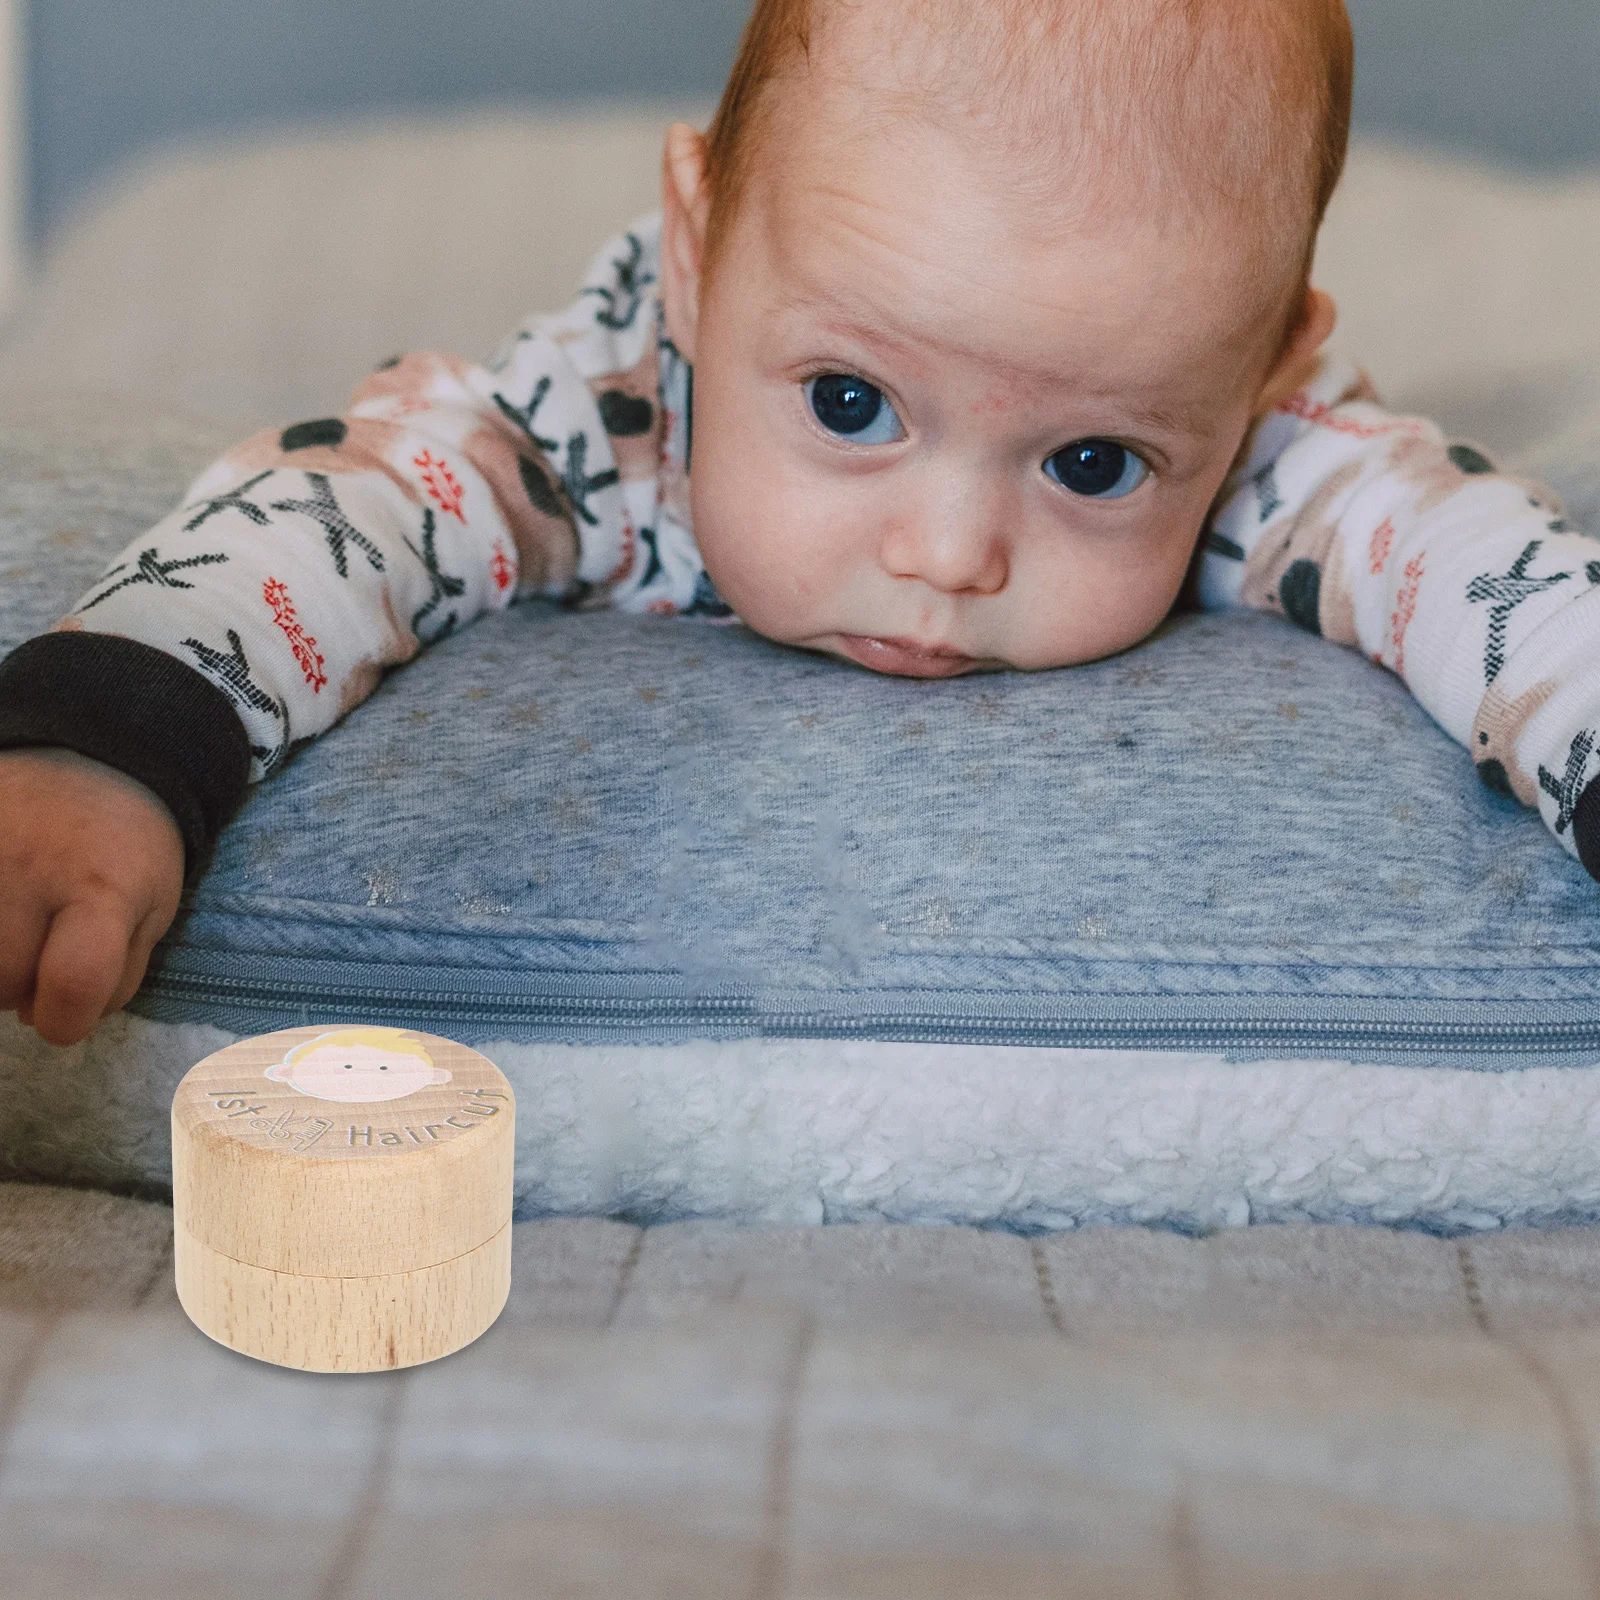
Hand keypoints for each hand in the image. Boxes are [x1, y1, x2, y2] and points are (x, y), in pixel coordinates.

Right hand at [0, 747, 185, 1046]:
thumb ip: (118, 973)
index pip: (74, 979)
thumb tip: (62, 1021)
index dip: (68, 1021)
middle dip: (26, 988)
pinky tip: (3, 916)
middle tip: (45, 949)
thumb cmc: (127, 848)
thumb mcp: (153, 908)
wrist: (88, 759)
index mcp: (104, 890)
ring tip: (17, 926)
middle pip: (5, 984)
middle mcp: (30, 872)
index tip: (69, 1012)